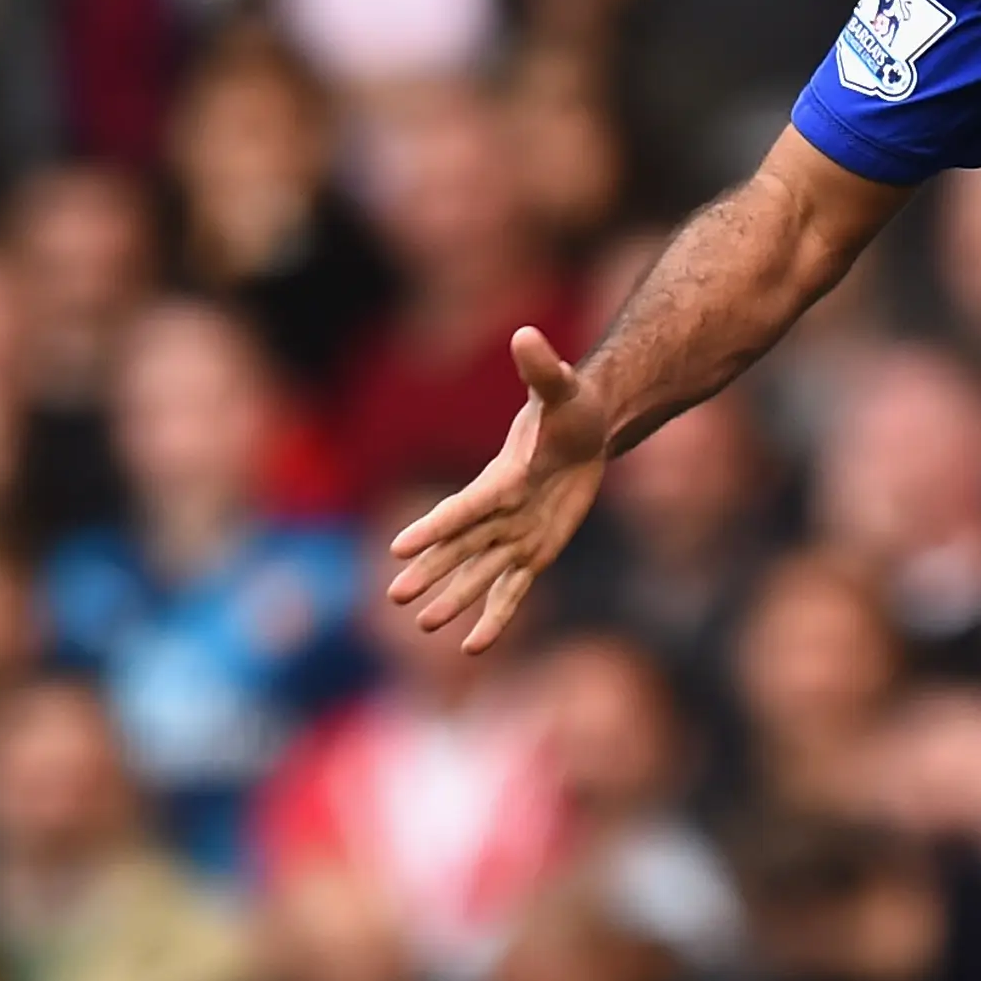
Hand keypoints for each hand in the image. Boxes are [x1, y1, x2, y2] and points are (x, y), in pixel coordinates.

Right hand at [383, 326, 610, 652]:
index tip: (398, 546)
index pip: (465, 507)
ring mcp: (515, 535)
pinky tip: (473, 647)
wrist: (585, 429)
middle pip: (461, 547)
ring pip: (480, 573)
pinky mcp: (535, 552)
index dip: (436, 527)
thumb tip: (526, 334)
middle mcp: (500, 511)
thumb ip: (541, 368)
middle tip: (395, 595)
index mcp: (502, 477)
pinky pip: (512, 590)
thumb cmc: (571, 406)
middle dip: (432, 570)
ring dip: (455, 598)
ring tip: (423, 623)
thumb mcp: (562, 388)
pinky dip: (495, 617)